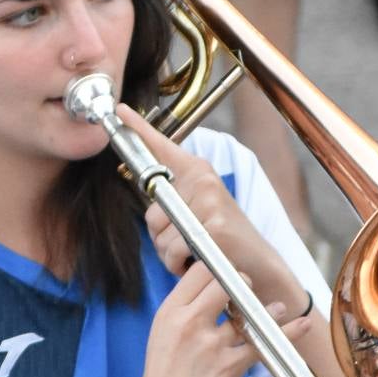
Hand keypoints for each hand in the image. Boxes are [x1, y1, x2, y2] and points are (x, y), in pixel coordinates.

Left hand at [114, 107, 308, 320]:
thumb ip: (173, 198)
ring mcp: (209, 202)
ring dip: (169, 255)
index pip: (163, 147)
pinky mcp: (213, 227)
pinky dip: (178, 265)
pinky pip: (173, 250)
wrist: (258, 264)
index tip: (119, 111)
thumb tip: (147, 191)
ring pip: (159, 235)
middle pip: (151, 212)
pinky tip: (196, 263)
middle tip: (184, 243)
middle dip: (160, 236)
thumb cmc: (224, 239)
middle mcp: (203, 180)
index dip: (138, 129)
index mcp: (198, 172)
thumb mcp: (198, 209)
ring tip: (193, 253)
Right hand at [115, 259, 313, 376]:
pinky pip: (263, 342)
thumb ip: (184, 309)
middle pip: (226, 281)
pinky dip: (286, 333)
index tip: (228, 277)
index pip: (201, 270)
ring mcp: (210, 344)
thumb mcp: (162, 333)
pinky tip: (300, 324)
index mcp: (170, 312)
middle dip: (242, 284)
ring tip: (275, 309)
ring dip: (265, 309)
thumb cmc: (163, 376)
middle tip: (247, 293)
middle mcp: (189, 323)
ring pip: (248, 310)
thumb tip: (211, 288)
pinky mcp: (229, 367)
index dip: (219, 269)